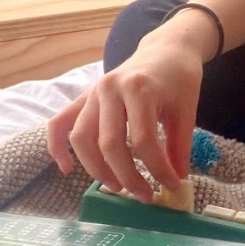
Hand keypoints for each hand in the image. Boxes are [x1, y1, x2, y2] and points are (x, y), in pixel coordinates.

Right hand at [47, 38, 203, 201]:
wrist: (165, 49)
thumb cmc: (179, 78)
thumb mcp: (187, 110)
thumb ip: (179, 146)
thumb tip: (176, 182)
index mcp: (138, 89)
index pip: (143, 140)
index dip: (158, 169)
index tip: (172, 186)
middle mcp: (110, 89)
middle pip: (109, 143)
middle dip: (127, 176)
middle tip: (144, 196)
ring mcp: (93, 93)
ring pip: (82, 138)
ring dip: (96, 169)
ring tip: (117, 187)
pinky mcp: (84, 98)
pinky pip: (60, 122)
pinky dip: (57, 146)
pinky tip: (66, 168)